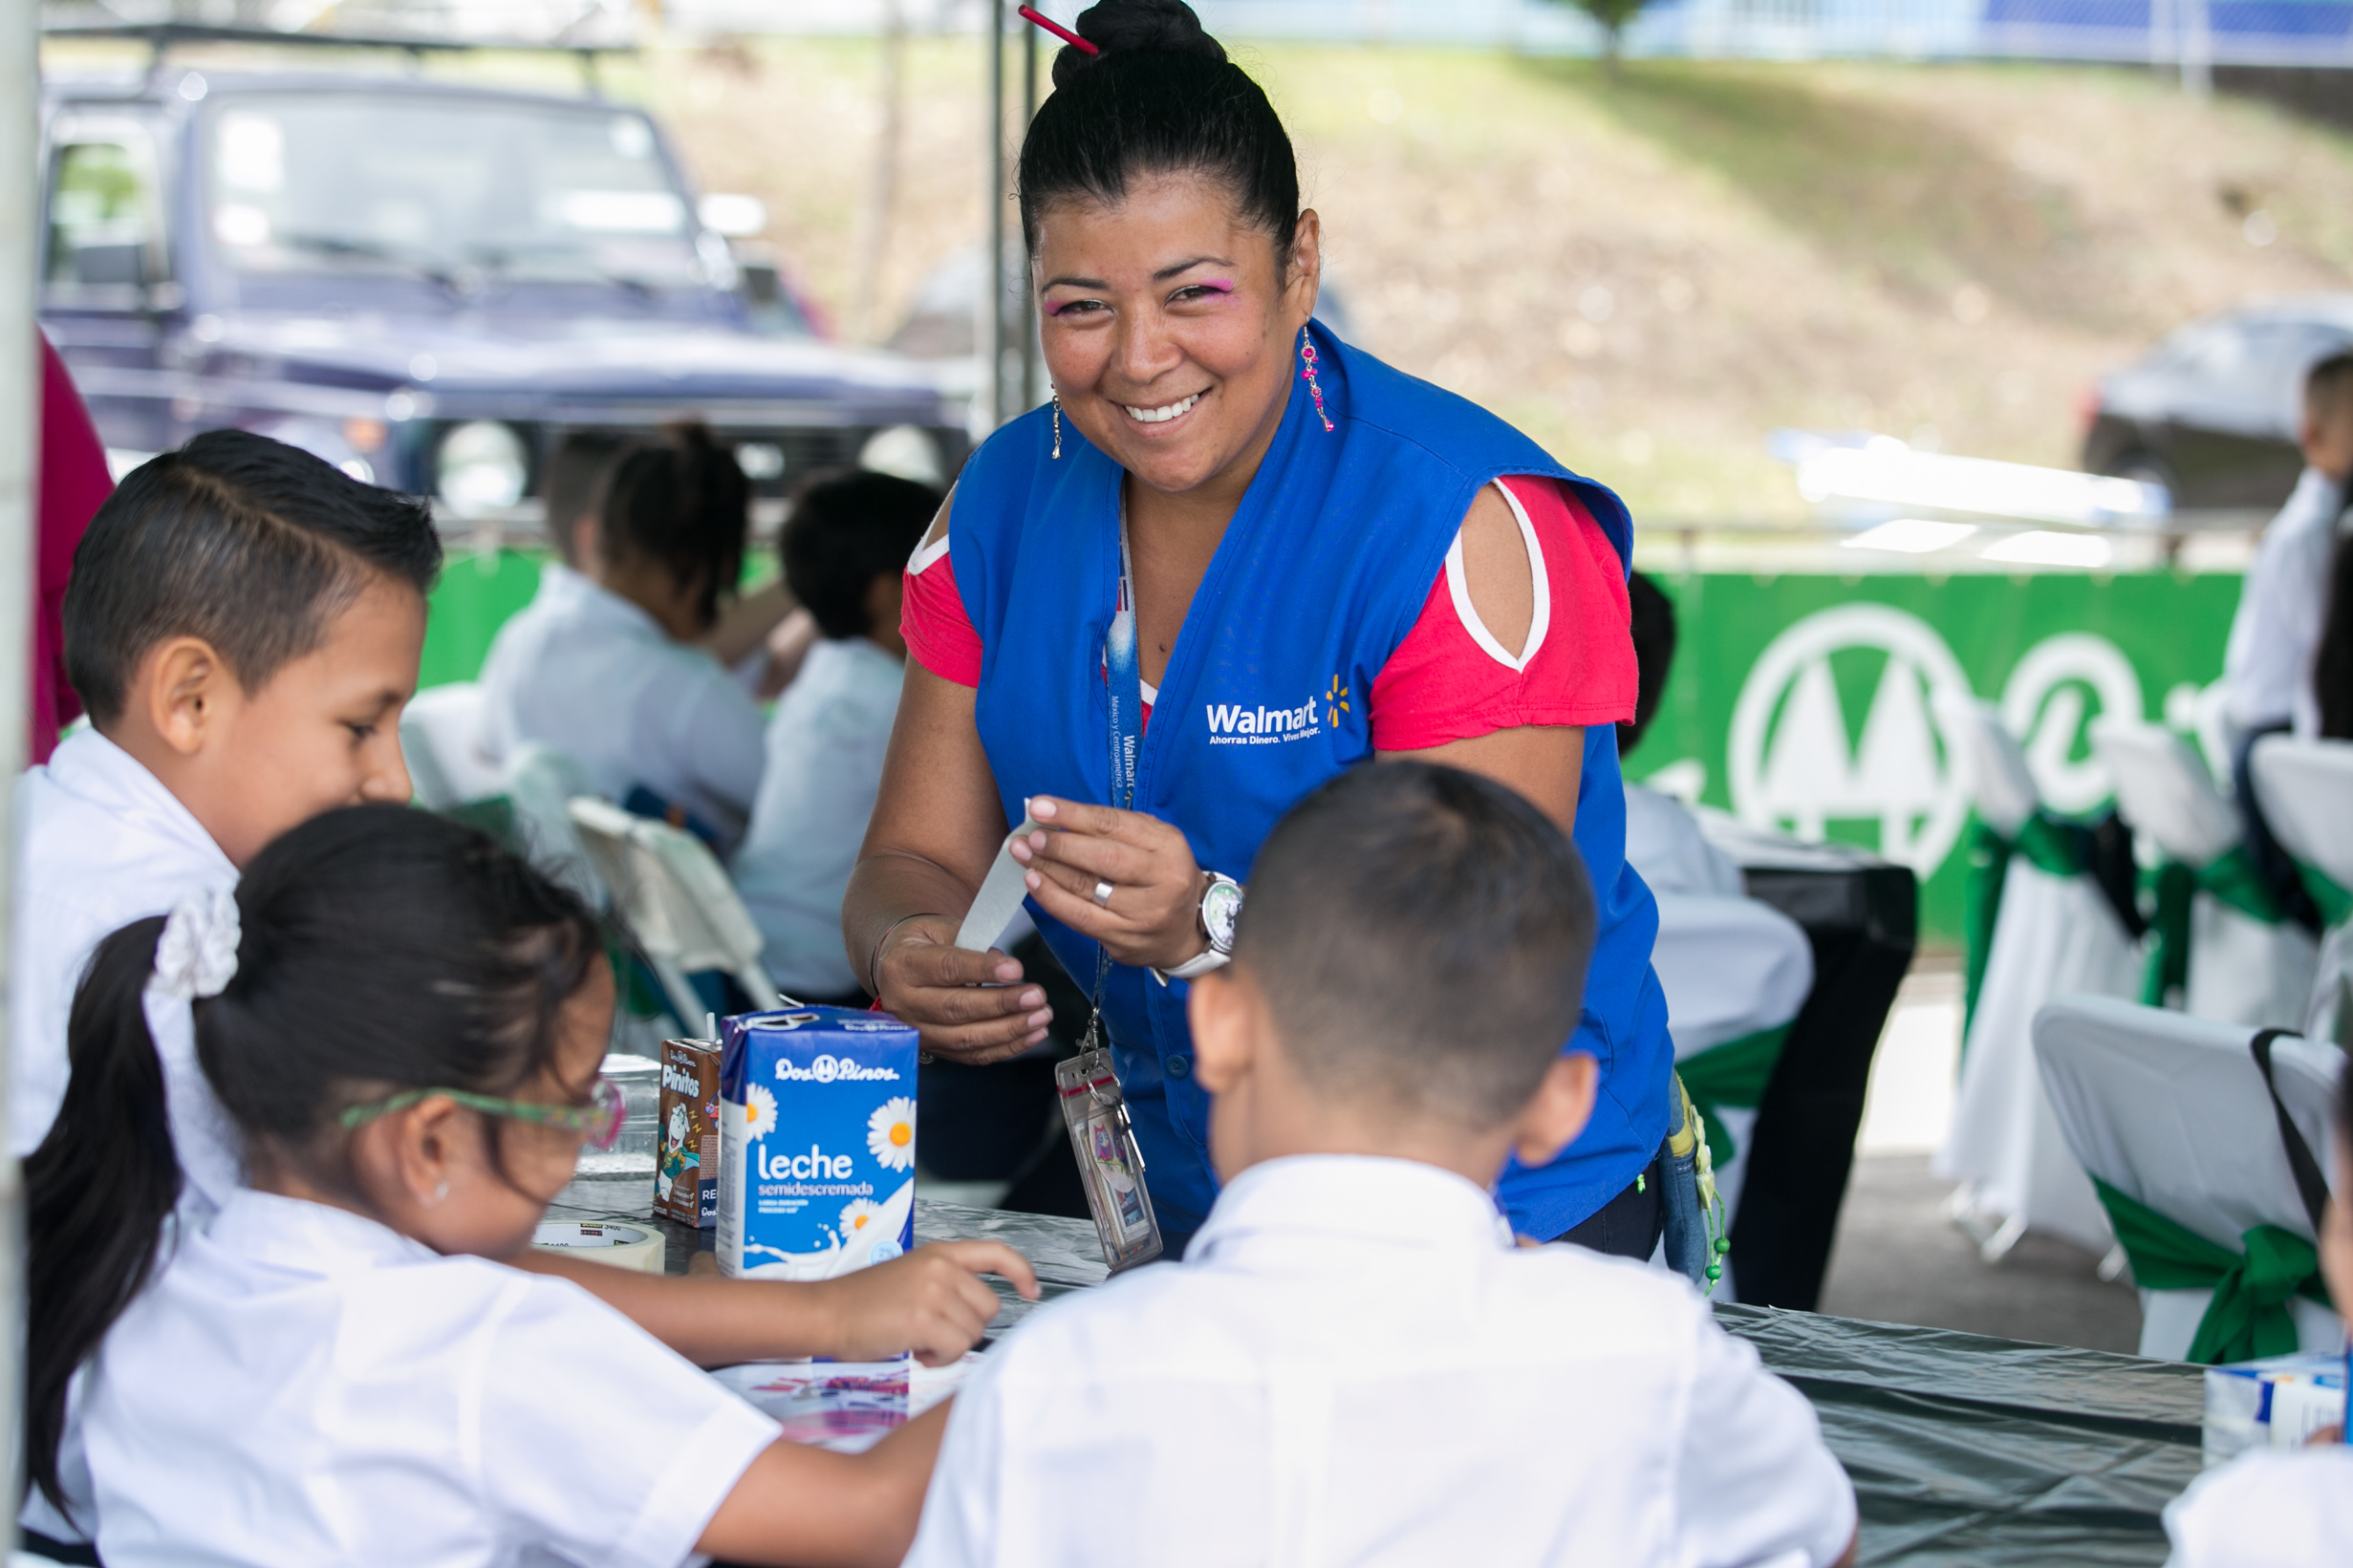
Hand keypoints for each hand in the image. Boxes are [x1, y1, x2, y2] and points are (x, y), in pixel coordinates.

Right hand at [808, 1240, 1039, 1364]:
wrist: (825, 1312)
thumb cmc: (862, 1304)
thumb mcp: (911, 1277)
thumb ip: (945, 1285)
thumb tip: (976, 1313)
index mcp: (939, 1254)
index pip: (996, 1253)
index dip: (1021, 1272)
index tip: (1031, 1291)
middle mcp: (941, 1267)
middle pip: (989, 1307)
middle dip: (966, 1327)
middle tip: (932, 1332)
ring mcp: (933, 1291)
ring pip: (973, 1332)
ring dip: (950, 1346)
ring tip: (918, 1340)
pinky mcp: (923, 1318)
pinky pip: (955, 1349)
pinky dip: (939, 1359)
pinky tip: (916, 1351)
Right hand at [873, 915, 1053, 1064]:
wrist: (896, 969)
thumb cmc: (924, 945)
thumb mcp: (939, 928)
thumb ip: (970, 941)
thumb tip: (1002, 963)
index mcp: (904, 965)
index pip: (947, 969)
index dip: (983, 970)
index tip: (1016, 969)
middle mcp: (904, 1002)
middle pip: (956, 1008)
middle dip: (1002, 1005)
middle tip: (1037, 997)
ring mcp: (917, 1031)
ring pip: (966, 1038)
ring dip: (1009, 1030)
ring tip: (1041, 1017)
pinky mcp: (934, 1049)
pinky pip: (972, 1055)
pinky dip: (1006, 1048)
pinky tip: (1032, 1035)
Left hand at [1011, 796, 1207, 970]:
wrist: (1187, 931)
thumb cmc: (1161, 876)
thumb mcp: (1153, 842)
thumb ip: (1113, 828)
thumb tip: (1057, 817)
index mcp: (1169, 845)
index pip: (1114, 825)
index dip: (1072, 815)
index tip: (1039, 806)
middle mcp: (1163, 879)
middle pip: (1103, 858)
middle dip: (1059, 845)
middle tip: (1029, 836)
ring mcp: (1145, 914)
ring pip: (1087, 889)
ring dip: (1048, 869)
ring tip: (1023, 854)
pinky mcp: (1126, 940)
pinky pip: (1081, 918)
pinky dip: (1052, 899)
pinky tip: (1034, 882)